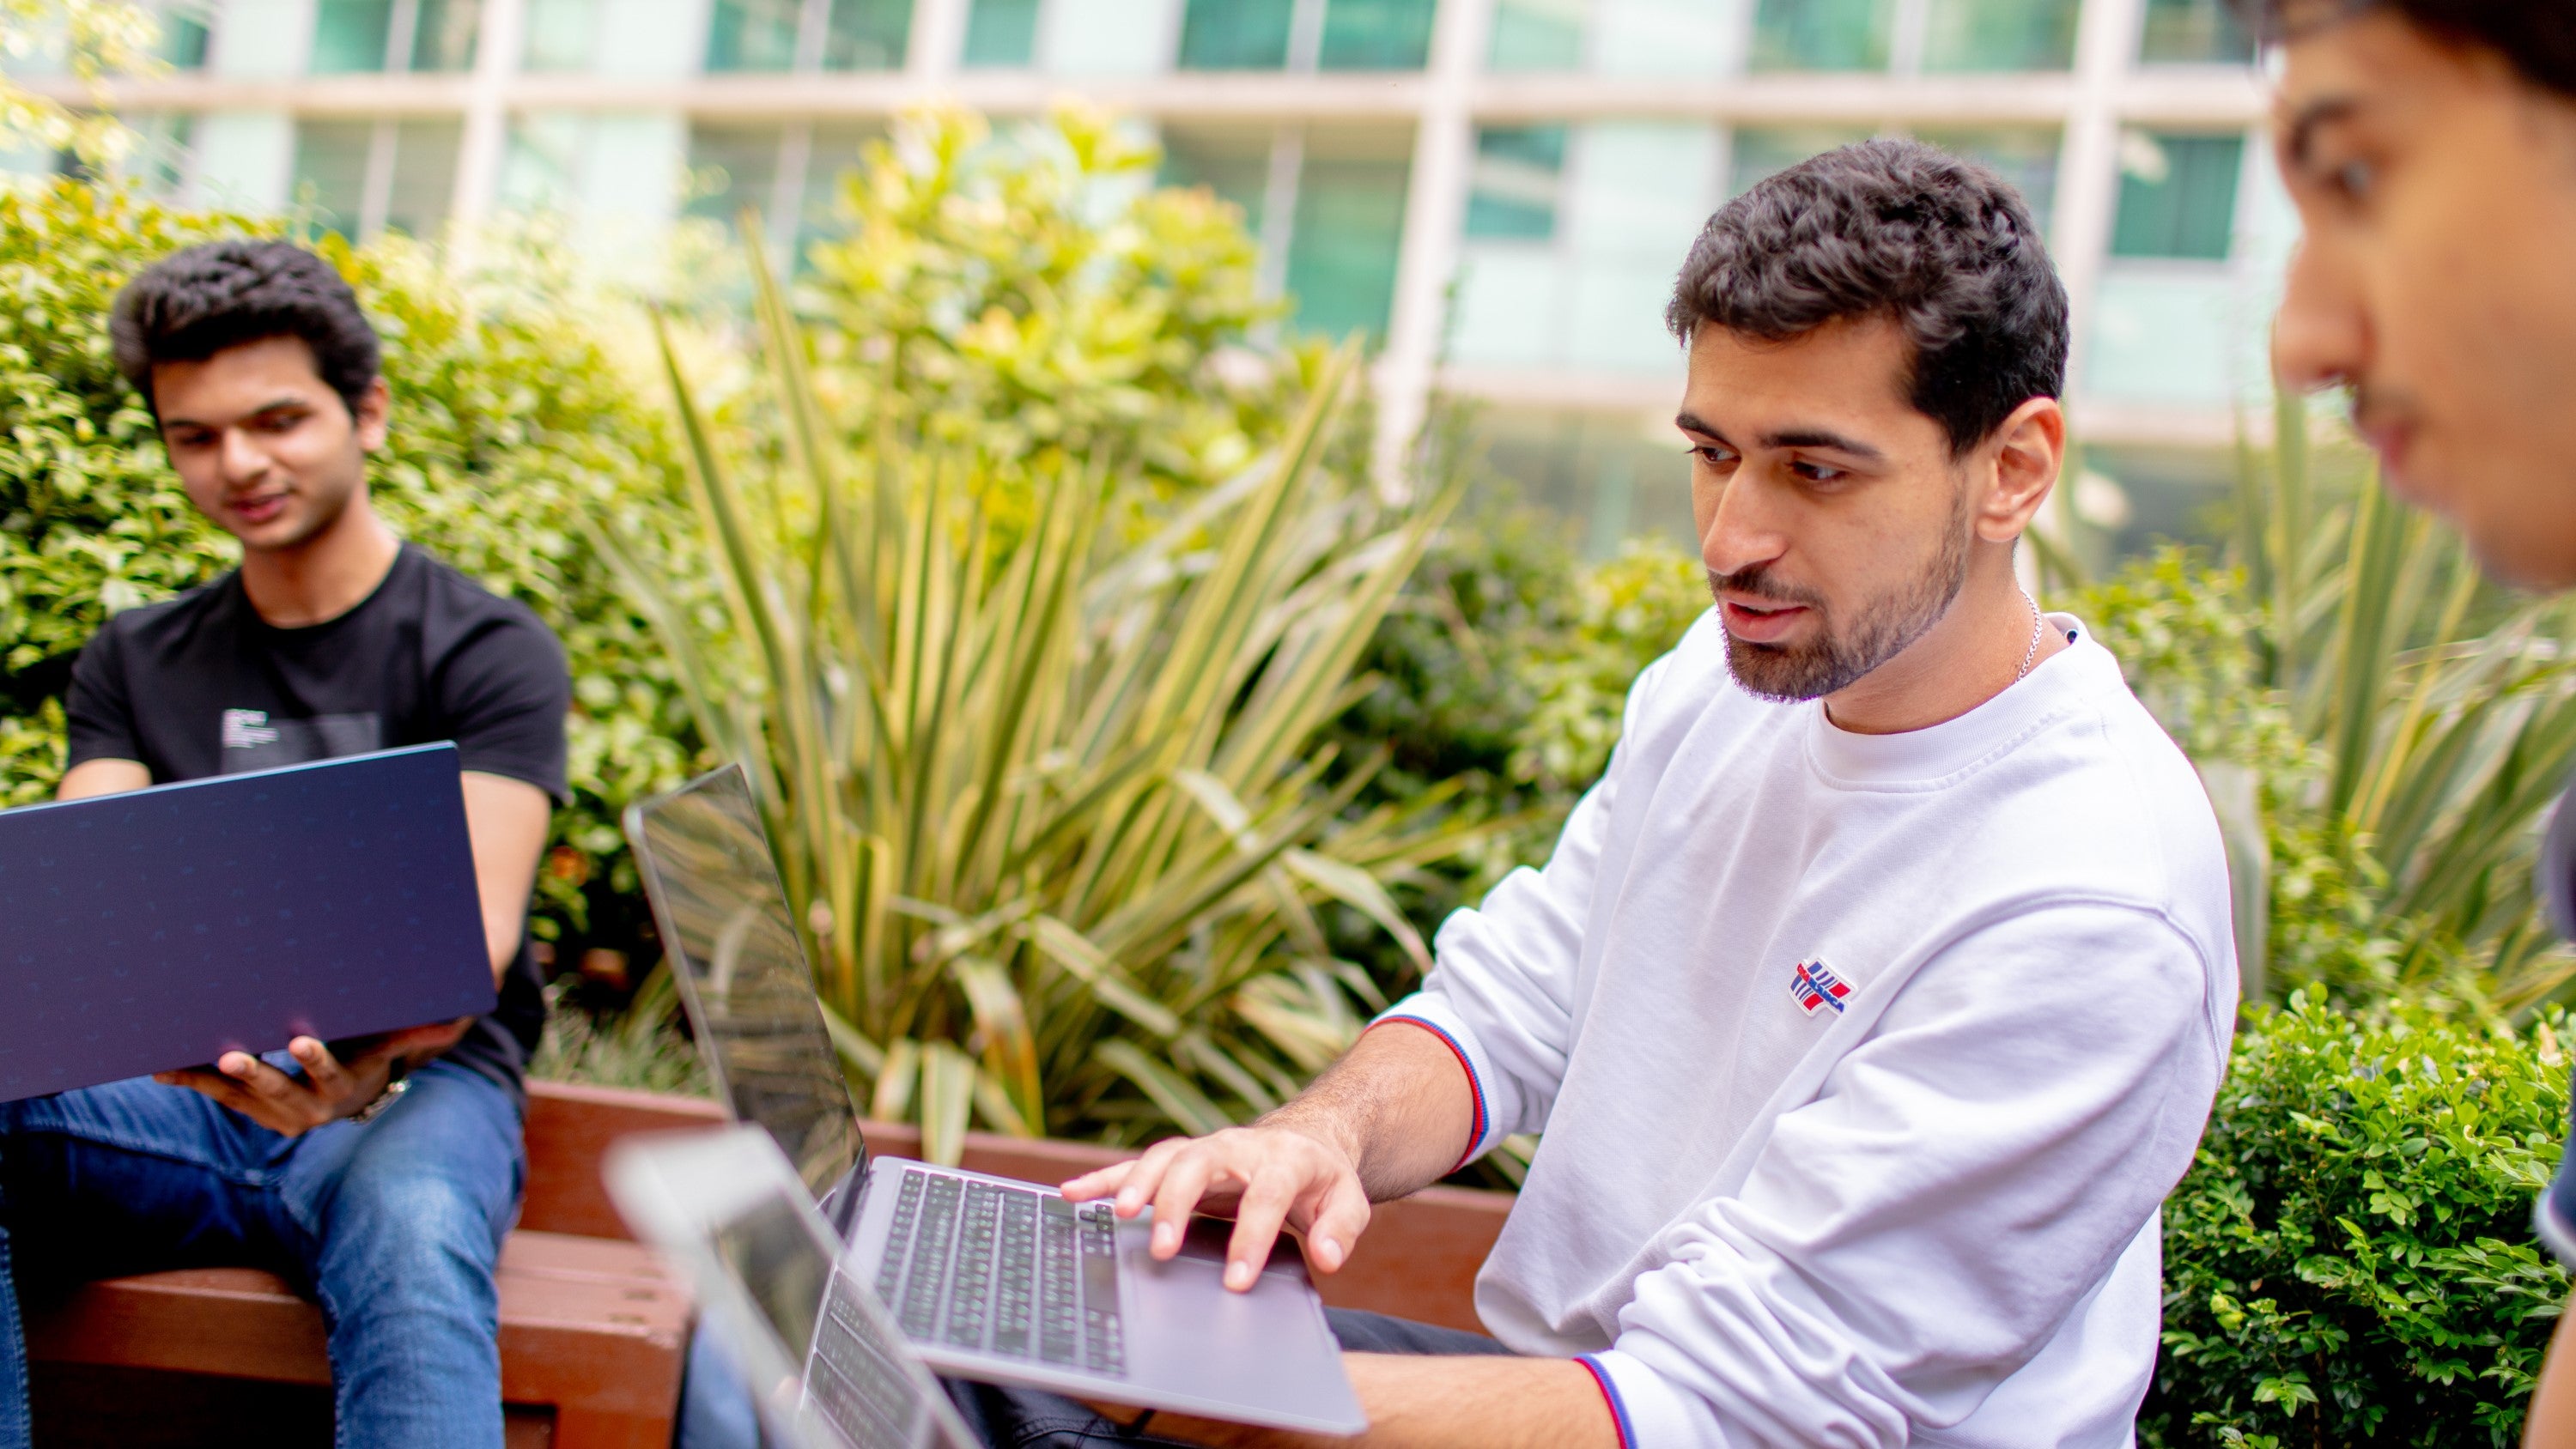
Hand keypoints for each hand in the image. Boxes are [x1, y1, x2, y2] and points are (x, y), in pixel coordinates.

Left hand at [155, 1017, 469, 1136]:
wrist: (347, 1094)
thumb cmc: (368, 1055)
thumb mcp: (390, 1045)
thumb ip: (415, 1032)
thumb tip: (457, 1021)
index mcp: (343, 1089)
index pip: (331, 1075)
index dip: (316, 1060)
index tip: (301, 1040)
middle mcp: (307, 1109)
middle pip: (278, 1092)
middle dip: (256, 1073)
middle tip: (234, 1054)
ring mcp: (273, 1112)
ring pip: (239, 1097)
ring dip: (209, 1080)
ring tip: (177, 1064)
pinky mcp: (247, 1108)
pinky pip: (217, 1096)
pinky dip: (190, 1081)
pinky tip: (161, 1068)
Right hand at [1060, 1121, 1372, 1292]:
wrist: (1304, 1141)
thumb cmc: (1321, 1182)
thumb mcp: (1348, 1203)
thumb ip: (1340, 1230)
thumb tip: (1327, 1258)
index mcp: (1283, 1159)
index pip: (1265, 1196)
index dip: (1250, 1237)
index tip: (1236, 1281)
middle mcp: (1237, 1147)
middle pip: (1200, 1164)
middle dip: (1178, 1204)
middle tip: (1162, 1249)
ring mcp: (1204, 1151)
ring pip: (1163, 1159)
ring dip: (1136, 1184)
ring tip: (1114, 1217)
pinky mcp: (1179, 1161)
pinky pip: (1135, 1165)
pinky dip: (1103, 1179)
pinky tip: (1072, 1194)